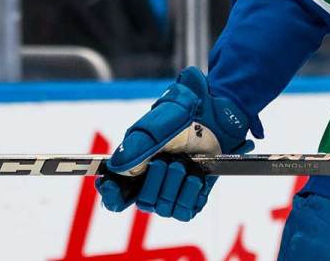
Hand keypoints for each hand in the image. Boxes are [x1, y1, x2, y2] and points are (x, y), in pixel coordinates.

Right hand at [95, 67, 253, 220]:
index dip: (111, 195)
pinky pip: (185, 212)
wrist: (218, 116)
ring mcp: (173, 189)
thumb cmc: (185, 116)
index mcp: (136, 166)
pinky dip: (190, 195)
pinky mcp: (193, 196)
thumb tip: (116, 168)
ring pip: (164, 208)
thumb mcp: (159, 126)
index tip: (112, 186)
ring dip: (174, 186)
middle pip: (142, 203)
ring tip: (184, 164)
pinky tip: (195, 177)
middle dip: (154, 183)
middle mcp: (153, 181)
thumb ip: (137, 146)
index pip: (116, 195)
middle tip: (166, 162)